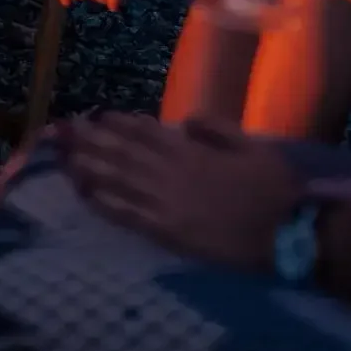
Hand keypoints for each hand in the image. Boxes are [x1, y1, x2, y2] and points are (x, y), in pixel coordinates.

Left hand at [63, 112, 307, 271]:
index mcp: (193, 152)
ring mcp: (167, 206)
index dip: (120, 124)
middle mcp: (172, 175)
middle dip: (91, 141)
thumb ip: (218, 129)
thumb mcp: (253, 145)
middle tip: (61, 130)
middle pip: (123, 154)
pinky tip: (84, 194)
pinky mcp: (168, 234)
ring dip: (88, 167)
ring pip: (118, 181)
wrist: (289, 235)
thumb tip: (185, 120)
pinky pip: (128, 216)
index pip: (147, 133)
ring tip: (61, 156)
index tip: (97, 115)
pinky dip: (104, 203)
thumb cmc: (276, 188)